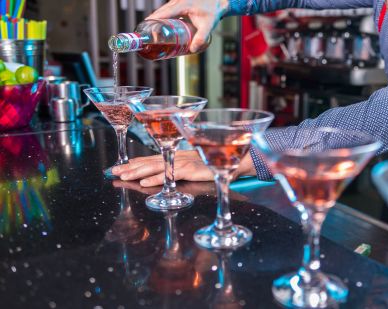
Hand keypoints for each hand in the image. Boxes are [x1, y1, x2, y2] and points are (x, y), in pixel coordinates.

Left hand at [111, 150, 256, 186]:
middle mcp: (178, 157)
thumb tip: (176, 175)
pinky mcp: (191, 170)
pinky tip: (144, 182)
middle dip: (129, 166)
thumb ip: (186, 169)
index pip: (153, 157)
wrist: (239, 160)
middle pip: (149, 161)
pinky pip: (170, 174)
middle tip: (112, 171)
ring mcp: (184, 163)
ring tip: (121, 175)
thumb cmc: (221, 163)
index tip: (119, 166)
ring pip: (155, 166)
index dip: (135, 161)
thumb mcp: (200, 167)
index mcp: (179, 156)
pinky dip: (156, 178)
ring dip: (136, 171)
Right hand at [147, 0, 228, 52]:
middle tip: (147, 35)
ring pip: (162, 11)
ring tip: (151, 33)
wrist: (217, 1)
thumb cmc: (213, 11)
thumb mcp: (207, 26)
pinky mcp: (178, 4)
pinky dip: (162, 17)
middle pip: (160, 12)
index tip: (145, 28)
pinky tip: (160, 27)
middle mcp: (177, 1)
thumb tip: (192, 50)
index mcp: (182, 5)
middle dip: (152, 23)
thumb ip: (200, 38)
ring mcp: (176, 1)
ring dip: (156, 20)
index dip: (153, 20)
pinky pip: (167, 10)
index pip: (163, 12)